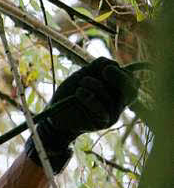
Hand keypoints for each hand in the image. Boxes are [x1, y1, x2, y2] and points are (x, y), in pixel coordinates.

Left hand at [25, 57, 137, 172]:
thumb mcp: (84, 74)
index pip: (132, 82)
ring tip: (82, 83)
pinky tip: (78, 92)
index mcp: (116, 91)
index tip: (105, 68)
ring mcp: (112, 115)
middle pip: (132, 90)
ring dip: (95, 84)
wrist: (54, 113)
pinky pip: (102, 108)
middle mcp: (118, 104)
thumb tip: (113, 64)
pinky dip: (89, 97)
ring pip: (112, 95)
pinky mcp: (102, 123)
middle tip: (105, 71)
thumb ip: (98, 66)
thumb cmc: (70, 93)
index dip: (123, 73)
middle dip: (120, 77)